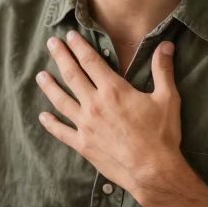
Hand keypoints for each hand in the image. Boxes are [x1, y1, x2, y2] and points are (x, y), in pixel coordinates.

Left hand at [36, 32, 184, 196]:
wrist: (153, 171)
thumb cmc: (162, 135)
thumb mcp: (167, 98)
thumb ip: (163, 70)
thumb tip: (165, 44)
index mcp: (113, 90)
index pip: (91, 61)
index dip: (79, 46)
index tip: (69, 35)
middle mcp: (94, 104)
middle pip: (72, 75)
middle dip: (60, 56)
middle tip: (51, 44)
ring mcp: (85, 125)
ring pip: (61, 100)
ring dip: (49, 86)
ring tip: (40, 76)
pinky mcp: (83, 144)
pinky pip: (61, 131)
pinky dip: (50, 124)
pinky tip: (42, 117)